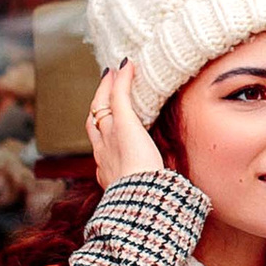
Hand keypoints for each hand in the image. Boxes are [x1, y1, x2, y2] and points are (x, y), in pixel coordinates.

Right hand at [87, 61, 166, 191]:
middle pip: (93, 121)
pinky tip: (127, 65)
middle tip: (105, 88)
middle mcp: (102, 151)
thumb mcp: (149, 193)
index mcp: (106, 169)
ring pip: (102, 106)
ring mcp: (110, 135)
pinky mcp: (123, 123)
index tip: (108, 122)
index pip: (100, 145)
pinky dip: (122, 80)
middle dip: (97, 104)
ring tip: (114, 73)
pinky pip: (119, 96)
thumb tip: (172, 191)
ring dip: (107, 88)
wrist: (140, 196)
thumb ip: (157, 188)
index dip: (103, 131)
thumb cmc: (146, 200)